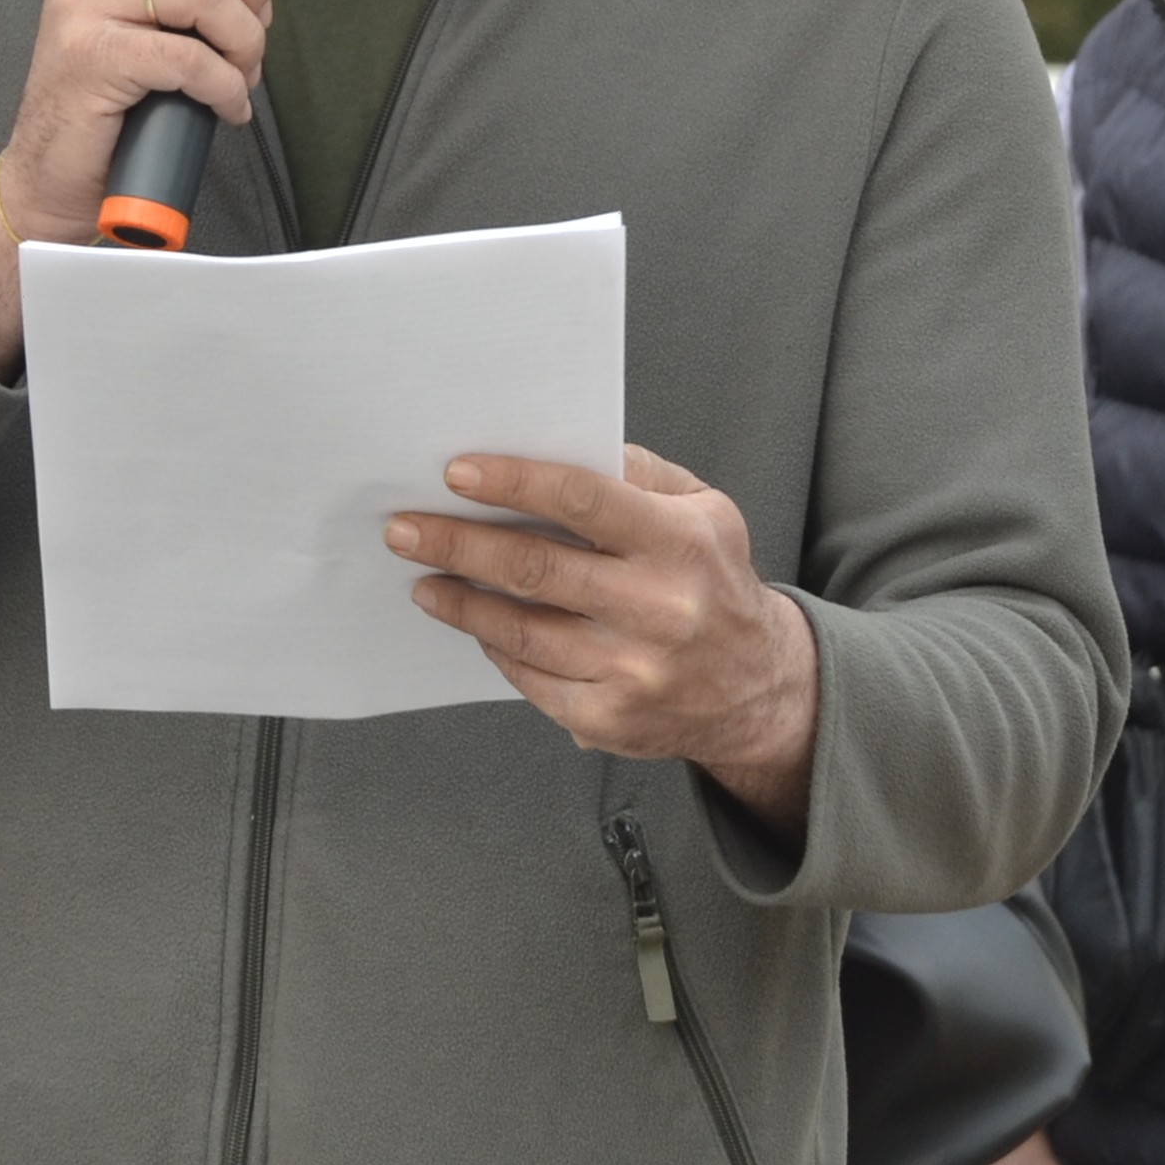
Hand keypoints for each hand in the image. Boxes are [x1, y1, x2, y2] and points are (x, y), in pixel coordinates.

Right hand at [0, 0, 284, 379]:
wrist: (50, 176)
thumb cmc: (113, 99)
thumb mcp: (143, 16)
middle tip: (254, 30)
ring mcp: (80, 4)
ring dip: (246, 40)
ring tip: (241, 76)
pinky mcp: (91, 57)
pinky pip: (190, 57)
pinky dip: (226, 87)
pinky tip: (225, 109)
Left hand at [387, 445, 819, 826]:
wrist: (760, 688)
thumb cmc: (714, 582)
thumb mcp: (705, 510)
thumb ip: (638, 474)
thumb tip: (558, 446)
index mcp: (680, 543)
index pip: (582, 500)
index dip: (513, 484)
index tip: (456, 473)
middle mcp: (658, 608)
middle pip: (535, 569)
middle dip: (457, 544)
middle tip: (404, 527)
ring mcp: (632, 670)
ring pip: (521, 631)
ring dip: (460, 602)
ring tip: (424, 578)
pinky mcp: (610, 718)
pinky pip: (531, 678)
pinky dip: (495, 647)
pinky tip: (475, 624)